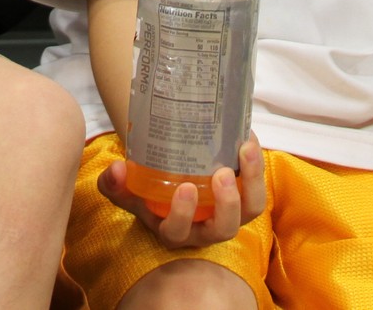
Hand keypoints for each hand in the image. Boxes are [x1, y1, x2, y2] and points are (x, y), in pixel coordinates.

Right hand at [97, 136, 265, 246]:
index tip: (184, 187)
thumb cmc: (147, 189)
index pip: (178, 232)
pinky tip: (247, 138)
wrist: (167, 175)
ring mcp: (229, 214)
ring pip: (251, 209)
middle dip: (227, 203)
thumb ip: (115, 183)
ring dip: (253, 181)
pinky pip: (257, 187)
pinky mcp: (244, 196)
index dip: (183, 215)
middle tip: (221, 173)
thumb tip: (116, 169)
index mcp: (174, 231)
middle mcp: (205, 229)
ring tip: (246, 150)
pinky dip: (256, 165)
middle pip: (224, 228)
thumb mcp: (127, 189)